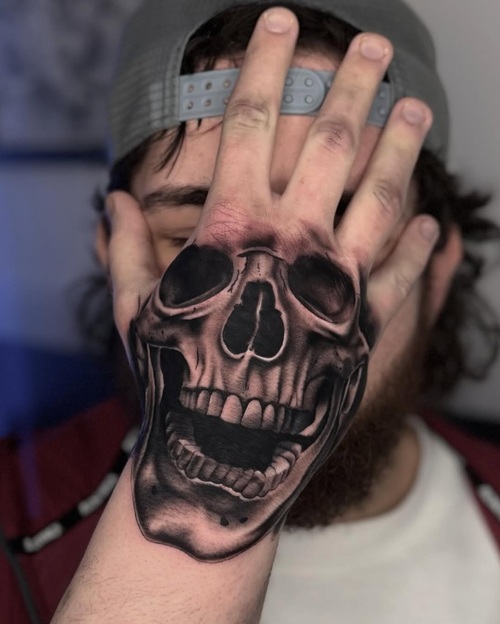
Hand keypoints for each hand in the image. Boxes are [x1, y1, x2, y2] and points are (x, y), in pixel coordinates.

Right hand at [106, 7, 436, 560]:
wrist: (224, 454)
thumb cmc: (176, 379)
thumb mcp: (138, 311)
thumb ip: (128, 252)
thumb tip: (112, 206)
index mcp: (233, 226)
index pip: (252, 120)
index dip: (267, 64)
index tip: (283, 21)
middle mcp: (291, 239)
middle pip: (332, 139)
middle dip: (354, 83)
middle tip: (375, 45)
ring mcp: (335, 279)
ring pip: (381, 192)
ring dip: (402, 143)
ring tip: (418, 106)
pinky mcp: (364, 324)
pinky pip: (402, 272)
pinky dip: (420, 243)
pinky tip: (432, 220)